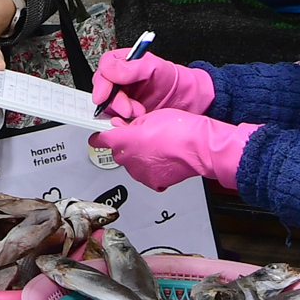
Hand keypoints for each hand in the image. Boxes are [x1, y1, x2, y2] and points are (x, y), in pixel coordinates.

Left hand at [88, 109, 260, 191]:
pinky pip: (146, 175)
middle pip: (117, 153)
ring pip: (131, 165)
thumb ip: (131, 124)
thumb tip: (122, 127)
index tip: (98, 136)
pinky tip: (162, 160)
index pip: (100, 140)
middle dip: (124, 146)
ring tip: (156, 148)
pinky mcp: (154, 182)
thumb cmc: (180, 129)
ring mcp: (141, 173)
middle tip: (138, 138)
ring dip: (138, 158)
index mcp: (125, 141)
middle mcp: (129, 160)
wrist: (200, 147)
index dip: (99, 137)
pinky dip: (151, 169)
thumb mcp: (151, 117)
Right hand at [92, 50, 216, 120]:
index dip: (102, 83)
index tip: (104, 96)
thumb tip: (110, 70)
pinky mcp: (126, 112)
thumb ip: (132, 67)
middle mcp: (121, 79)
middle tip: (130, 109)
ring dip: (122, 112)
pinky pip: (116, 117)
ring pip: (108, 106)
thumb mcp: (156, 68)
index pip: (105, 68)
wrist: (189, 100)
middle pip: (103, 89)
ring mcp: (123, 96)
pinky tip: (136, 119)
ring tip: (139, 112)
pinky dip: (124, 121)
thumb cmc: (175, 81)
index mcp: (125, 62)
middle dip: (115, 102)